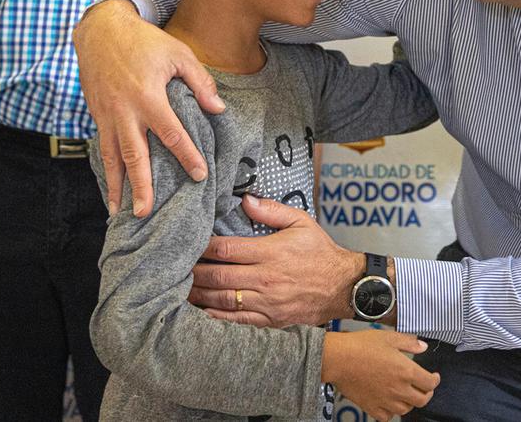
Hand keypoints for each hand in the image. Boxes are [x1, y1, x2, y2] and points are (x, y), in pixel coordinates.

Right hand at [73, 0, 224, 215]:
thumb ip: (200, 81)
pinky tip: (112, 186)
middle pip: (134, 156)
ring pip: (112, 157)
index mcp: (148, 97)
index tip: (200, 175)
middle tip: (145, 213)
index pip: (172, 134)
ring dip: (116, 186)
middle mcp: (125, 111)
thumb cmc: (144, 41)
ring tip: (119, 212)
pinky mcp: (96, 115)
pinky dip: (107, 169)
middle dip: (140, 186)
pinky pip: (103, 147)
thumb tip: (218, 108)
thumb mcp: (178, 53)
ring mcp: (107, 115)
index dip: (187, 156)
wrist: (100, 29)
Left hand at [190, 196, 363, 325]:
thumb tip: (245, 201)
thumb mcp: (302, 222)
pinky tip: (201, 312)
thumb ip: (273, 211)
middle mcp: (265, 278)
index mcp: (271, 252)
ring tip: (181, 290)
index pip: (227, 249)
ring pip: (223, 299)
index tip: (189, 244)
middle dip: (194, 272)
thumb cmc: (321, 252)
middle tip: (177, 269)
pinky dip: (216, 317)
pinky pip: (237, 320)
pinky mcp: (270, 319)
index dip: (203, 247)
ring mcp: (267, 301)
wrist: (343, 286)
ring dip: (200, 295)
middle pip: (219, 276)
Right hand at [322, 330, 439, 421]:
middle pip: (422, 400)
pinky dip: (391, 411)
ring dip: (410, 402)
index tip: (434, 376)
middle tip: (424, 387)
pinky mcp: (372, 407)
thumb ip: (409, 342)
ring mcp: (385, 401)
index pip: (430, 383)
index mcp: (406, 371)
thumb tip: (423, 346)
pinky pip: (387, 416)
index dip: (435, 380)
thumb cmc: (361, 346)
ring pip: (406, 409)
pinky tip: (389, 402)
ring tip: (406, 394)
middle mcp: (399, 389)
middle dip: (426, 393)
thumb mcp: (389, 337)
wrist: (338, 359)